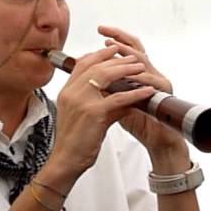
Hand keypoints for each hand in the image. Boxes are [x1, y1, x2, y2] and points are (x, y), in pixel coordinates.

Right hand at [45, 45, 155, 184]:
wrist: (65, 160)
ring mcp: (81, 101)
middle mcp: (71, 92)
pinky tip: (146, 91)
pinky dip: (135, 93)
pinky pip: (119, 98)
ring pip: (106, 76)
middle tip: (131, 57)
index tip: (112, 49)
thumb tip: (117, 93)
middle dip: (116, 59)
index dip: (98, 54)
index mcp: (66, 91)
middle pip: (95, 66)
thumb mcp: (81, 115)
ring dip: (126, 70)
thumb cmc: (73, 142)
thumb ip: (96, 101)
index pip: (82, 64)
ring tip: (140, 67)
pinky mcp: (93, 112)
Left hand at [97, 25, 188, 168]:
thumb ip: (106, 87)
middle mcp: (150, 72)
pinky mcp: (165, 91)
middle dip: (119, 37)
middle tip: (104, 31)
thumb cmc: (138, 122)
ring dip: (126, 52)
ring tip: (113, 46)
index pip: (127, 49)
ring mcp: (159, 80)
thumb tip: (86, 76)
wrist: (157, 140)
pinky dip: (136, 76)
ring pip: (143, 59)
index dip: (115, 39)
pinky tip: (125, 74)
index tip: (100, 31)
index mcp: (138, 73)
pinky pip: (150, 80)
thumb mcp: (115, 101)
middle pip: (136, 47)